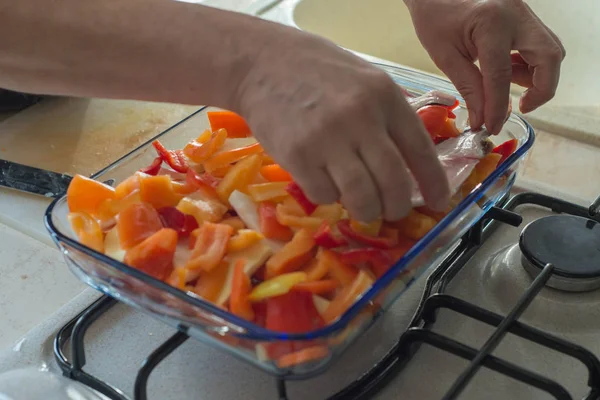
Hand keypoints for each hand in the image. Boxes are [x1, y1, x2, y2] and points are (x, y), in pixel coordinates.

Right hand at [234, 26, 449, 221]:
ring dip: (366, 211)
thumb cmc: (319, 73)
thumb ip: (388, 117)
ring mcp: (327, 138)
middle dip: (397, 207)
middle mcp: (360, 118)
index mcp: (384, 96)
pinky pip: (324, 195)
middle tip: (392, 211)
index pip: (420, 149)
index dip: (434, 182)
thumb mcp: (366, 82)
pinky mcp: (297, 156)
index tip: (440, 203)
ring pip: (361, 198)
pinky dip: (329, 198)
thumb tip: (409, 165)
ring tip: (362, 208)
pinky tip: (325, 183)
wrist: (263, 63)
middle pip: (392, 182)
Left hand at [405, 0, 565, 133]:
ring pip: (551, 50)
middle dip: (541, 89)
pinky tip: (507, 72)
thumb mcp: (445, 56)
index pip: (501, 75)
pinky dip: (531, 64)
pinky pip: (541, 44)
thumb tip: (482, 120)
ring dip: (537, 76)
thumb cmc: (434, 17)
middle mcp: (516, 14)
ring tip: (506, 87)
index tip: (492, 126)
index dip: (499, 107)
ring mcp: (524, 12)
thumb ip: (468, 87)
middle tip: (521, 107)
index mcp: (491, 23)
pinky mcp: (524, 16)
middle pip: (549, 57)